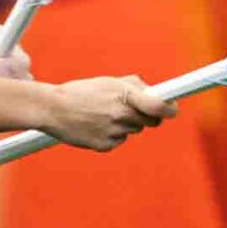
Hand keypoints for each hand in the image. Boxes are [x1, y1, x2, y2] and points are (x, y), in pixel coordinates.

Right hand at [41, 76, 177, 151]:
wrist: (53, 109)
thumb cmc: (82, 92)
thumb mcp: (109, 82)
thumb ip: (135, 86)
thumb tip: (156, 94)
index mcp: (124, 96)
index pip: (159, 106)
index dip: (170, 109)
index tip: (173, 109)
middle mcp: (122, 115)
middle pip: (151, 122)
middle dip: (147, 117)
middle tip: (134, 110)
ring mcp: (114, 132)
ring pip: (133, 131)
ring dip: (126, 124)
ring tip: (103, 114)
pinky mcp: (105, 146)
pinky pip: (119, 141)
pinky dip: (112, 135)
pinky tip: (95, 126)